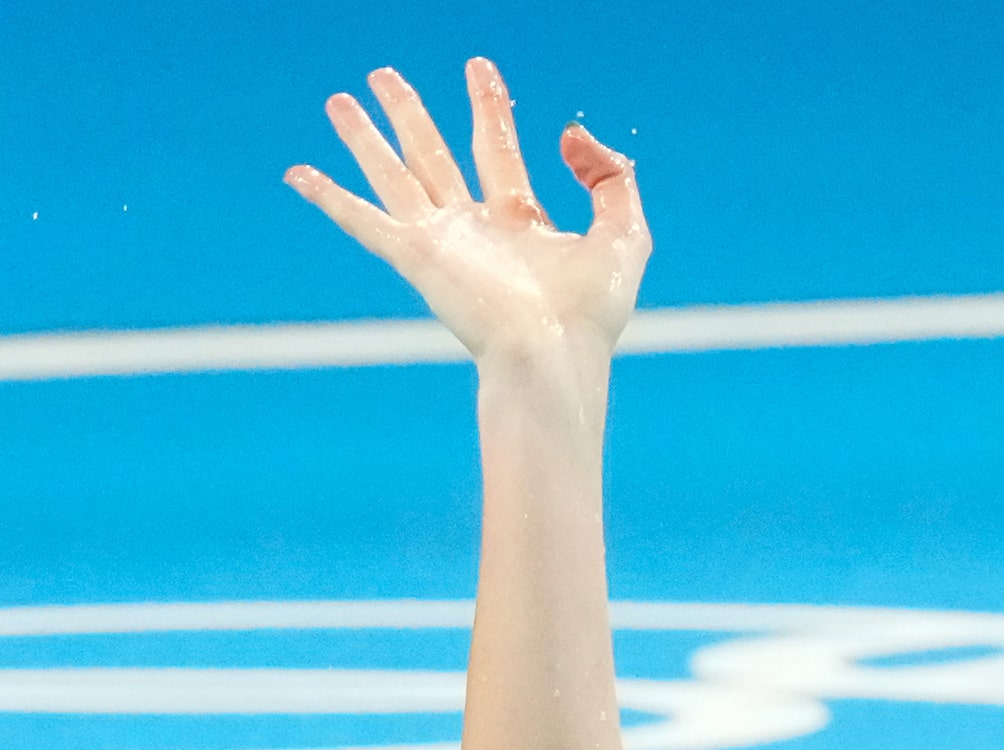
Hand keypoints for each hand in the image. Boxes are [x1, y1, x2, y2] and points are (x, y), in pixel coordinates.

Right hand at [288, 60, 648, 365]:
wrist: (552, 351)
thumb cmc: (591, 312)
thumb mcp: (626, 233)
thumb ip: (611, 177)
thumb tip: (567, 132)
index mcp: (522, 225)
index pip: (498, 151)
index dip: (489, 107)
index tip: (478, 68)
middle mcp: (476, 230)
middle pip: (435, 155)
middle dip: (410, 114)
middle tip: (383, 75)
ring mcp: (443, 242)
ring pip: (394, 174)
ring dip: (364, 138)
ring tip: (338, 101)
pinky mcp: (416, 257)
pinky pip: (363, 220)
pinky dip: (329, 197)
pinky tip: (299, 173)